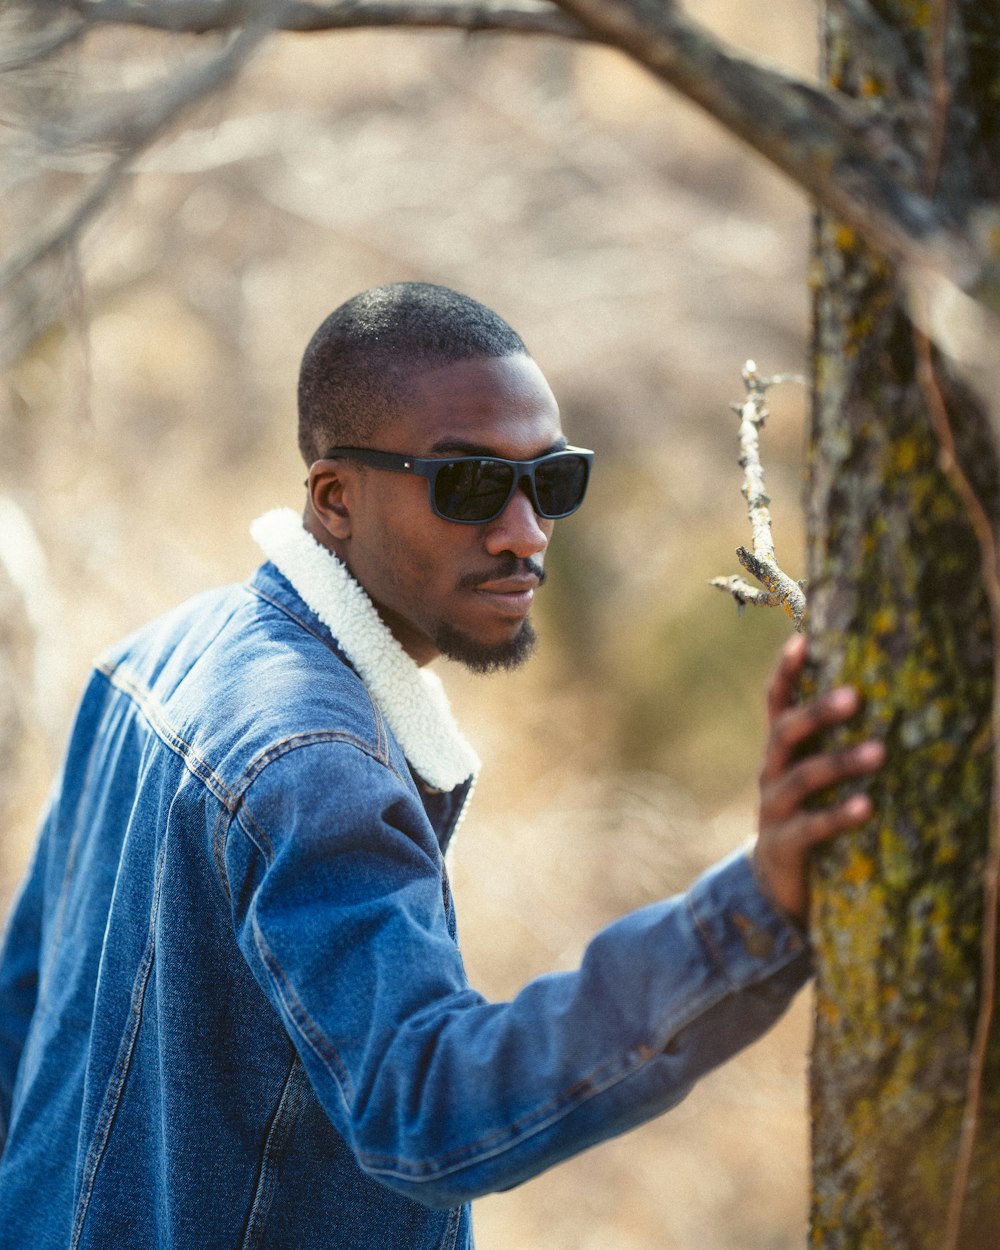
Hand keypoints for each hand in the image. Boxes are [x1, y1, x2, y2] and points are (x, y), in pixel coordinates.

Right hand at [753, 633, 884, 923]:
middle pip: (785, 734)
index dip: (785, 672)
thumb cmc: (805, 815)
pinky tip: (866, 806)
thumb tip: (881, 700)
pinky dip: (837, 815)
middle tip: (855, 695)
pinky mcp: (783, 845)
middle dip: (818, 712)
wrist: (772, 882)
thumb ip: (828, 746)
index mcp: (778, 752)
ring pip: (800, 778)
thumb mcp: (810, 777)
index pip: (776, 703)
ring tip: (879, 751)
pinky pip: (809, 827)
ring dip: (839, 762)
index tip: (803, 639)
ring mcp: (773, 809)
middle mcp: (770, 773)